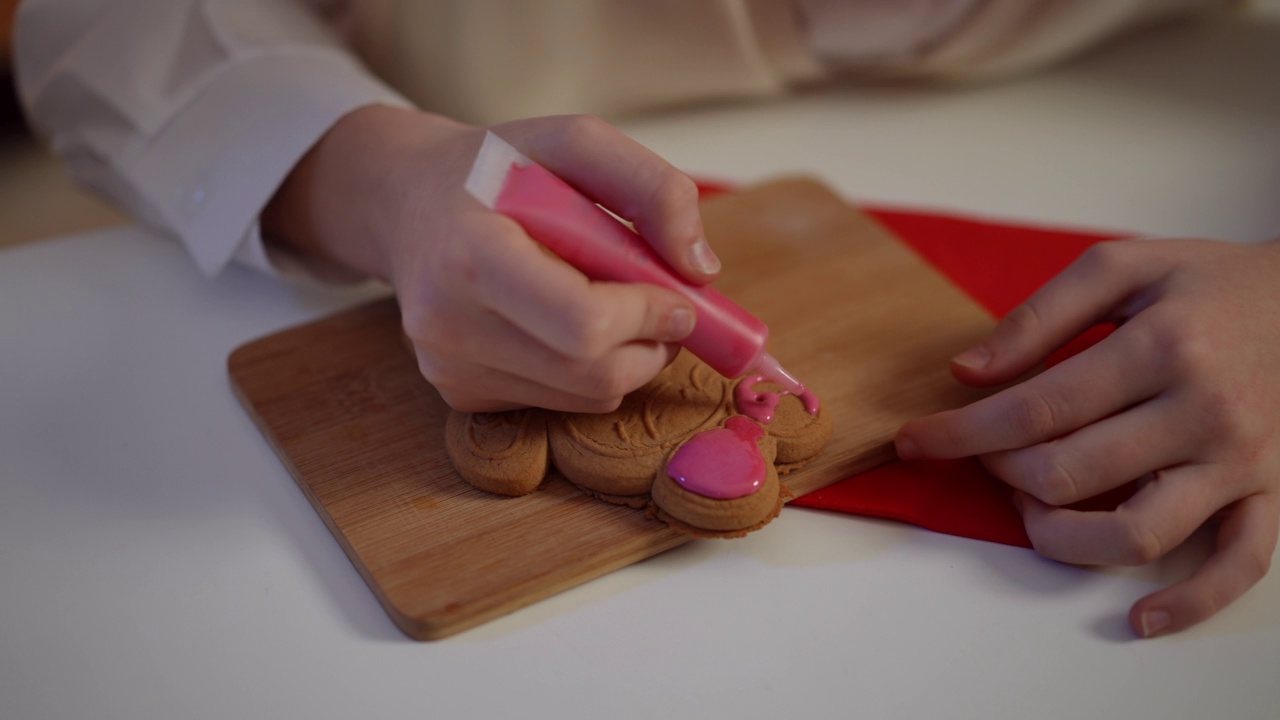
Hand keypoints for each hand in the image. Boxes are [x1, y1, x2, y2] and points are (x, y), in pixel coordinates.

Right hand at [264, 105, 719, 411]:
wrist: (406, 200)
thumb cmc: (495, 168)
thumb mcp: (574, 142)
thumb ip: (651, 188)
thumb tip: (701, 270)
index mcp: (471, 254)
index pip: (584, 324)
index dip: (649, 317)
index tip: (678, 296)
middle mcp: (448, 324)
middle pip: (594, 374)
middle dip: (653, 346)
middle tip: (666, 307)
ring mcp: (448, 368)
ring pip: (587, 398)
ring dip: (629, 361)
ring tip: (614, 304)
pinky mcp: (457, 394)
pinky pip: (560, 403)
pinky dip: (588, 372)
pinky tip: (564, 323)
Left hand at [896, 237, 1279, 636]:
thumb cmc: (1207, 282)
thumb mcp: (1123, 267)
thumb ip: (1039, 315)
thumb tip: (969, 372)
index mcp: (1162, 348)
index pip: (1036, 409)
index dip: (962, 432)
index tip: (915, 441)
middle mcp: (1203, 413)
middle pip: (1070, 473)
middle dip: (1001, 471)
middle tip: (985, 452)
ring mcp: (1238, 463)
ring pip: (1136, 534)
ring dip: (1059, 534)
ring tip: (1028, 506)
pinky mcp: (1268, 493)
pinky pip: (1238, 565)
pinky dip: (1189, 603)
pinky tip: (1138, 618)